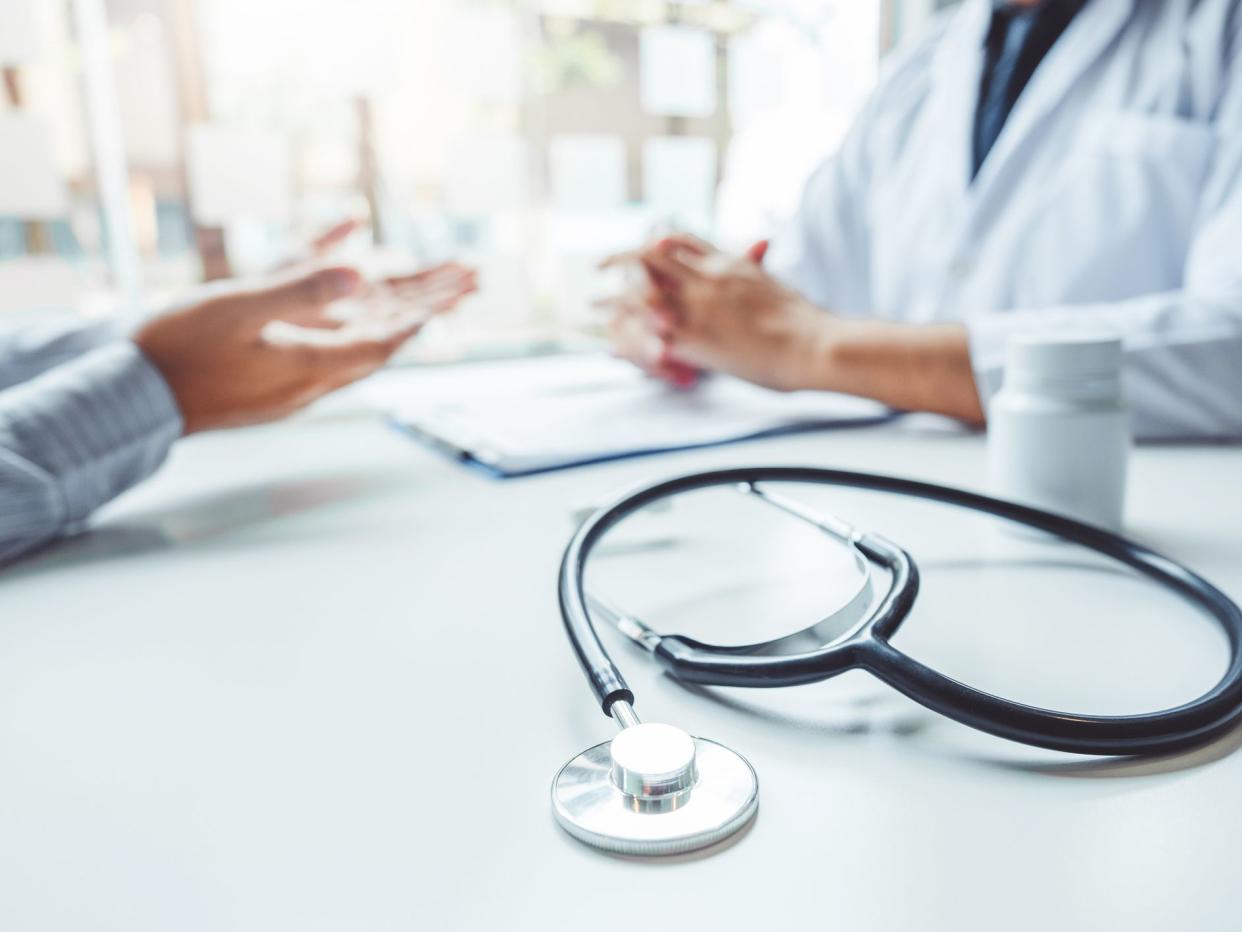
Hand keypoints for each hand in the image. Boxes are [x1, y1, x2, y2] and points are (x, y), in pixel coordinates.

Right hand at [135, 263, 476, 433]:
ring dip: (389, 321)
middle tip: (460, 287)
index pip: (381, 345)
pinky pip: (320, 349)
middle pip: (378, 345)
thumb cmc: (179, 350)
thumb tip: (358, 271)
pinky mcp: (270, 384)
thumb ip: (298, 288)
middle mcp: (309, 381)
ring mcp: (290, 385)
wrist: (133, 396)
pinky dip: (344, 324)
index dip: (416, 320)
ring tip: (424, 301)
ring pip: (353, 348)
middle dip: (419, 313)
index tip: (449, 298)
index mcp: (307, 366)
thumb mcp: (238, 307)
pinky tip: (345, 302)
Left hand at [607, 235, 829, 391]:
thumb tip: (758, 263)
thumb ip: (757, 272)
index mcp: (728, 263)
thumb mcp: (776, 285)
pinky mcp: (692, 337)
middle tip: (600, 265)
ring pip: (638, 294)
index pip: (683, 239)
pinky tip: (611, 345)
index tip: (644, 241)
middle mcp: (705, 277)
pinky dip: (626, 339)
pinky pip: (646, 335)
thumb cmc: (806, 322)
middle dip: (620, 259)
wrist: (813, 342)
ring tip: (590, 305)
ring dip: (611, 299)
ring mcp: (695, 306)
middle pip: (650, 256)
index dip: (657, 239)